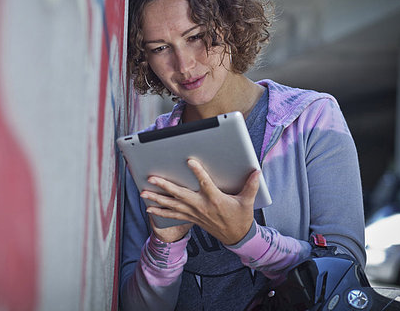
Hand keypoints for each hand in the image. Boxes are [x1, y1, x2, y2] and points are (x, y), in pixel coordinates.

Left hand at [140, 159, 259, 245]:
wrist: (236, 237)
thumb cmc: (241, 217)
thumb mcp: (248, 202)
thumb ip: (251, 185)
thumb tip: (256, 171)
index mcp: (215, 199)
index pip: (205, 183)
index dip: (198, 172)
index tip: (190, 161)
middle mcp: (201, 206)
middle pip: (180, 194)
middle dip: (164, 186)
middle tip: (151, 178)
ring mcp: (194, 213)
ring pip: (172, 205)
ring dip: (157, 199)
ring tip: (143, 193)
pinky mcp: (191, 218)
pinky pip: (173, 215)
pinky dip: (160, 212)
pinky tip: (148, 208)